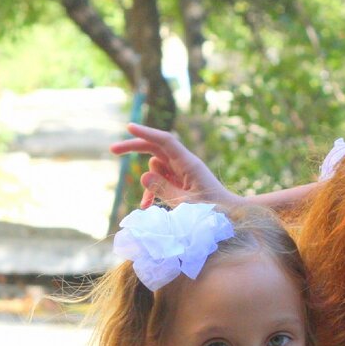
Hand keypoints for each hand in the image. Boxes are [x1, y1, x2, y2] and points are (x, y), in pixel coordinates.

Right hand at [110, 123, 236, 208]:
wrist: (232, 218)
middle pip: (155, 148)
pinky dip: (153, 191)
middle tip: (112, 150)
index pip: (165, 141)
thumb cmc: (213, 212)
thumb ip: (163, 189)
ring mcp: (182, 173)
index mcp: (189, 164)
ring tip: (148, 204)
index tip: (128, 127)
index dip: (146, 132)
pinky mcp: (181, 183)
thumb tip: (143, 174)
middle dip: (135, 148)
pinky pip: (161, 181)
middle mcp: (185, 164)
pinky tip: (146, 206)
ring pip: (155, 168)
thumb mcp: (186, 204)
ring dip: (148, 183)